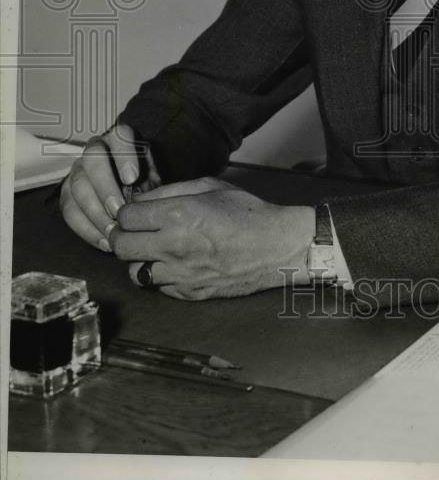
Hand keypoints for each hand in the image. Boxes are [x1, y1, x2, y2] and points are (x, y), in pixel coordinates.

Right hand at [60, 123, 159, 251]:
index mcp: (120, 138)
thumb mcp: (152, 179)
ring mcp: (78, 169)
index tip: (132, 178)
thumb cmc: (145, 182)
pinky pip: (69, 210)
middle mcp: (96, 149)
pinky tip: (103, 241)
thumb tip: (143, 204)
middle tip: (118, 210)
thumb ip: (148, 185)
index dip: (124, 156)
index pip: (120, 137)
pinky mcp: (67, 192)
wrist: (129, 192)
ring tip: (113, 231)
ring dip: (95, 212)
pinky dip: (85, 228)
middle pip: (93, 160)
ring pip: (77, 186)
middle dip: (105, 187)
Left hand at [108, 177, 315, 299]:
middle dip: (122, 236)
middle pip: (120, 246)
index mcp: (177, 215)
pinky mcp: (188, 292)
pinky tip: (174, 264)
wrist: (277, 246)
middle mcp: (172, 246)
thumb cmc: (247, 212)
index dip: (126, 212)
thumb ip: (172, 190)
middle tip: (134, 231)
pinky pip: (158, 287)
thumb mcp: (210, 186)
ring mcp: (179, 273)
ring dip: (139, 259)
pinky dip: (160, 276)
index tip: (134, 212)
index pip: (125, 216)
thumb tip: (143, 199)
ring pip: (134, 272)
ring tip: (153, 250)